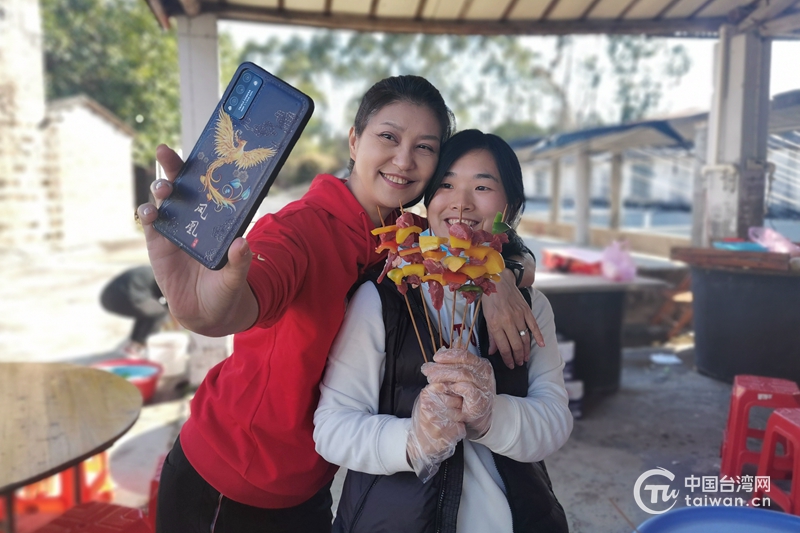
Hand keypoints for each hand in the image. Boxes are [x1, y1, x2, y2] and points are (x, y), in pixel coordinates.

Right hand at [136, 145, 257, 335]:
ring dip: (161, 190)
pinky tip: (150, 212)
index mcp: (216, 221)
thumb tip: (242, 243)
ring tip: (166, 189)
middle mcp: (194, 220)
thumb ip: (239, 262)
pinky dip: (147, 214)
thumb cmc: (225, 291)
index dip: (202, 169)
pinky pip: (150, 224)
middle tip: (168, 154)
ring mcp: (174, 231)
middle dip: (173, 167)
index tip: (201, 150)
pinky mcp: (158, 245)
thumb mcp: (236, 278)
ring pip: (164, 201)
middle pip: (181, 186)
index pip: (208, 189)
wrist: (207, 314)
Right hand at [406, 383, 465, 481]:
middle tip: (451, 412)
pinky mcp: (442, 433)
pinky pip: (461, 427)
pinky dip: (459, 430)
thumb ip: (439, 390)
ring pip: (461, 414)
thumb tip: (457, 379)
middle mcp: (429, 406)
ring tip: (450, 422)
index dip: (455, 392)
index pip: (449, 386)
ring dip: (460, 419)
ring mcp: (435, 420)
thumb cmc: (426, 419)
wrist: (418, 442)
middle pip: (458, 401)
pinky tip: (450, 431)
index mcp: (426, 395)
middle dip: (459, 407)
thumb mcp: (428, 400)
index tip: (455, 396)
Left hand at [422, 348, 494, 439]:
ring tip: (431, 379)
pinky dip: (455, 387)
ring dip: (444, 375)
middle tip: (427, 371)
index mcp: (481, 365)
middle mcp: (485, 374)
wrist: (477, 418)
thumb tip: (440, 352)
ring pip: (463, 374)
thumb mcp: (462, 378)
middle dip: (442, 367)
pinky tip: (445, 387)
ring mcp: (484, 387)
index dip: (448, 355)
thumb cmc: (468, 396)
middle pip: (461, 364)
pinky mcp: (480, 400)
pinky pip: (467, 389)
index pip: (464, 355)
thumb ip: (454, 365)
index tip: (435, 357)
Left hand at [481, 269, 543, 368]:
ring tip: (525, 358)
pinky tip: (541, 345)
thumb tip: (492, 352)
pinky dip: (538, 336)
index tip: (510, 365)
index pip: (503, 347)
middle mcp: (508, 321)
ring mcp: (519, 316)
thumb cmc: (490, 300)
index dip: (507, 358)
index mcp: (495, 324)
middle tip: (518, 364)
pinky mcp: (526, 310)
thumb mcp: (486, 318)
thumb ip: (491, 336)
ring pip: (525, 338)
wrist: (499, 280)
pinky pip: (534, 326)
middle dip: (518, 357)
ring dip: (526, 350)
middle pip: (516, 345)